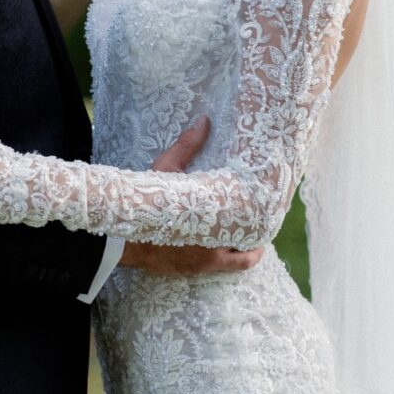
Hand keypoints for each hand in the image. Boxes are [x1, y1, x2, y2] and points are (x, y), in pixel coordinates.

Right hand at [122, 113, 264, 275]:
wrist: (122, 237)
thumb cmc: (147, 203)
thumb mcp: (167, 170)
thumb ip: (188, 148)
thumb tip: (204, 121)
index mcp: (215, 225)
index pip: (251, 230)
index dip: (263, 225)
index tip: (271, 214)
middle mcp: (214, 251)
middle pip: (249, 253)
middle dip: (257, 242)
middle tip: (263, 227)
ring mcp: (203, 265)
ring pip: (236, 263)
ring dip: (243, 252)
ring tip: (250, 240)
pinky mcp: (191, 271)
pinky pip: (218, 269)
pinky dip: (225, 260)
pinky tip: (223, 247)